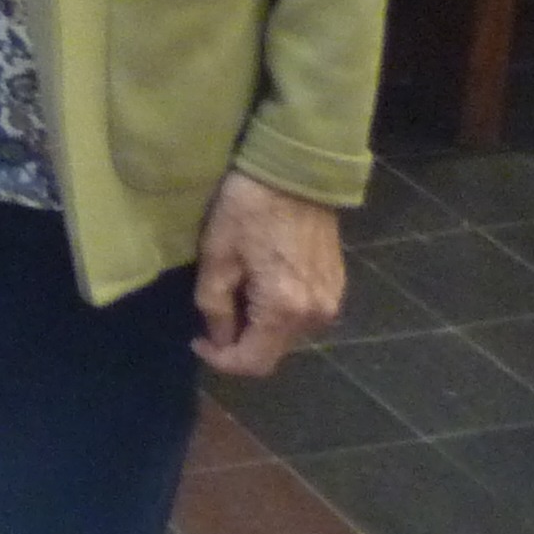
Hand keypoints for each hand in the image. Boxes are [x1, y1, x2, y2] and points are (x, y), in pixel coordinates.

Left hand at [192, 171, 343, 375]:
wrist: (296, 170)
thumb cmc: (248, 207)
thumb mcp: (217, 254)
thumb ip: (214, 304)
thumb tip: (218, 338)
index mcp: (285, 310)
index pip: (254, 363)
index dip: (221, 360)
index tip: (196, 339)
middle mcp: (316, 316)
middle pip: (272, 351)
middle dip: (239, 341)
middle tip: (213, 308)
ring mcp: (332, 301)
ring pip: (287, 336)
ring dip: (258, 326)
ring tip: (235, 292)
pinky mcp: (336, 286)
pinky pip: (302, 316)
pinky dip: (276, 312)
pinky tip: (259, 283)